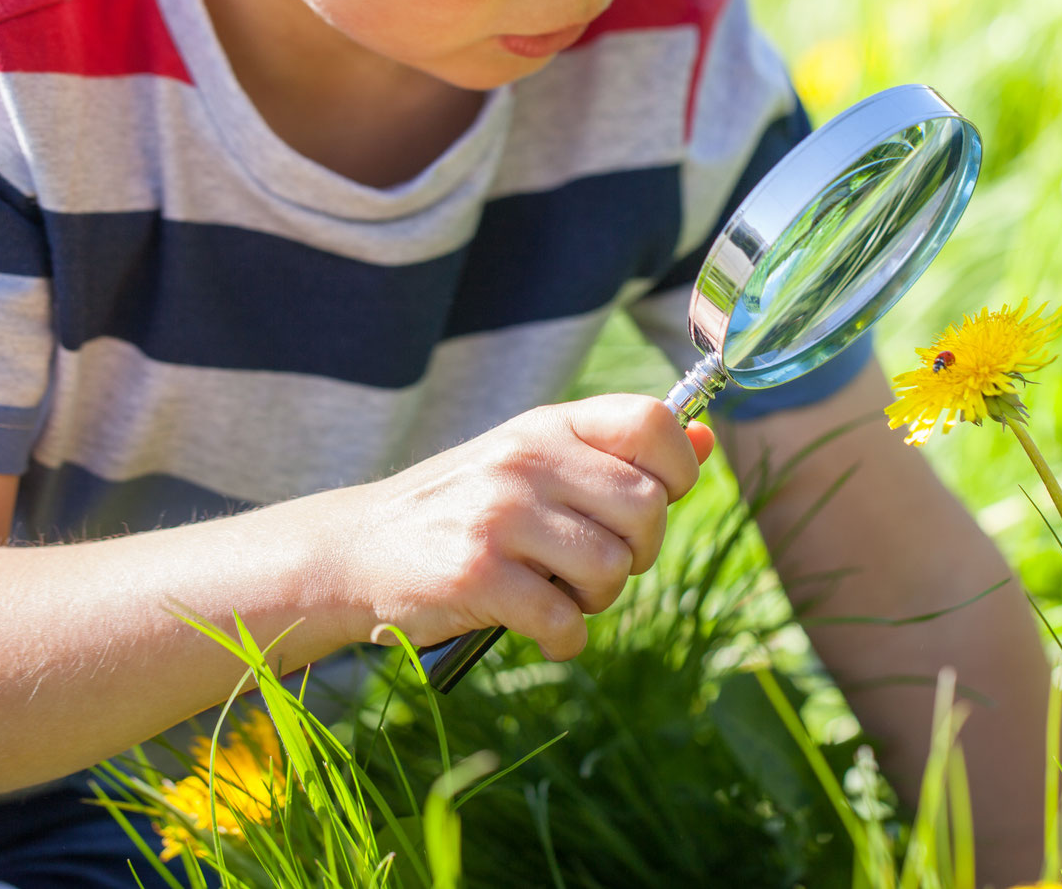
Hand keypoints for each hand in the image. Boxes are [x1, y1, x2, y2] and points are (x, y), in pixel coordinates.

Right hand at [327, 395, 712, 659]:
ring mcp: (500, 516)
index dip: (677, 469)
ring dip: (597, 600)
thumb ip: (616, 454)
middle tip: (597, 566)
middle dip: (639, 553)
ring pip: (613, 568)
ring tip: (558, 593)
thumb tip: (707, 440)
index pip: (652, 421)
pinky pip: (566, 623)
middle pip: (647, 507)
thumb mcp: (535, 461)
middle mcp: (526, 460)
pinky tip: (542, 631)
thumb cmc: (462, 510)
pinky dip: (565, 641)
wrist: (354, 551)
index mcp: (548, 425)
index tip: (654, 503)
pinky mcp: (476, 576)